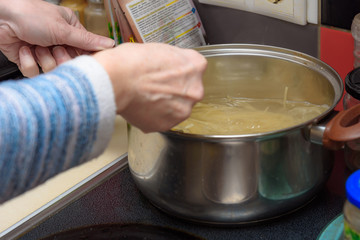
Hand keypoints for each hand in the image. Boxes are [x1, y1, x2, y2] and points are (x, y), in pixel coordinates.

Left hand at [0, 0, 114, 76]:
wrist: (0, 16)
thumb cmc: (30, 13)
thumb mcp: (63, 29)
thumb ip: (88, 41)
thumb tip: (111, 44)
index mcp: (70, 31)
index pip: (86, 52)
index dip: (83, 58)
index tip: (81, 59)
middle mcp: (58, 42)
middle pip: (70, 64)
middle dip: (60, 58)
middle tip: (54, 47)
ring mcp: (44, 52)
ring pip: (52, 70)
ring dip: (42, 58)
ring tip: (35, 45)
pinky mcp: (29, 60)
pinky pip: (35, 72)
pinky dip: (28, 61)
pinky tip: (24, 50)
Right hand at [93, 43, 207, 132]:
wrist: (116, 80)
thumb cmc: (131, 62)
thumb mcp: (159, 49)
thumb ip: (172, 60)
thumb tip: (168, 66)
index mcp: (195, 66)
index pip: (193, 69)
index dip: (177, 71)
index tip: (168, 73)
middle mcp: (195, 90)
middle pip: (187, 91)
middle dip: (173, 90)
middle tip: (154, 86)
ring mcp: (182, 110)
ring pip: (176, 108)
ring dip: (164, 105)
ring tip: (145, 96)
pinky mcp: (167, 125)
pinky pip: (162, 120)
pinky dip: (153, 116)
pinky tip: (141, 106)